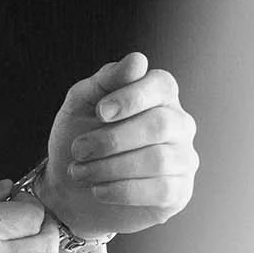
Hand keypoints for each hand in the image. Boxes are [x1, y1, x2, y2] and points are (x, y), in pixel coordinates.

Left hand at [42, 51, 197, 240]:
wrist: (70, 188)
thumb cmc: (79, 137)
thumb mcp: (81, 103)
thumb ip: (107, 79)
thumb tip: (138, 61)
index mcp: (158, 95)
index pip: (162, 84)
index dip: (131, 97)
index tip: (100, 113)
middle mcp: (178, 124)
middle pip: (160, 124)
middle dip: (112, 140)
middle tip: (79, 150)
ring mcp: (184, 158)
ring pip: (159, 160)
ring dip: (110, 167)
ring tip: (81, 172)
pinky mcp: (179, 191)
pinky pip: (161, 190)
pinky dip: (122, 191)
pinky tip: (99, 190)